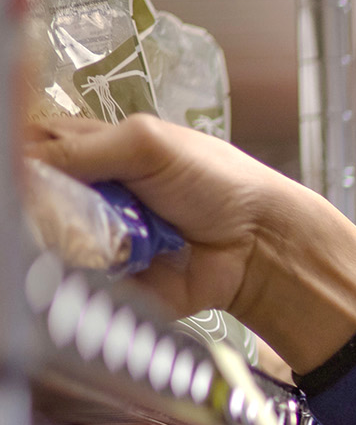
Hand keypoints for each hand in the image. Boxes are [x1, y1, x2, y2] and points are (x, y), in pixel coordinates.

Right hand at [28, 114, 355, 374]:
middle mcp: (91, 192)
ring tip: (107, 226)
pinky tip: (113, 255)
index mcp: (95, 149)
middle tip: (79, 199)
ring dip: (67, 231)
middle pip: (36, 194)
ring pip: (49, 236)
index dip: (28, 156)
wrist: (261, 244)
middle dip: (46, 197)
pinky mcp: (111, 278)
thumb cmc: (219, 183)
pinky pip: (77, 276)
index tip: (31, 165)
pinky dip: (86, 267)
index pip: (35, 145)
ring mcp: (98, 236)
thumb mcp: (147, 145)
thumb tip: (26, 159)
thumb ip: (82, 148)